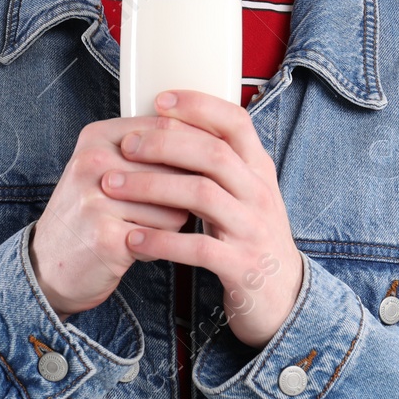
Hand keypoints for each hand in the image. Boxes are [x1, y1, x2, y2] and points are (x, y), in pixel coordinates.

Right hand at [30, 115, 193, 317]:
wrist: (47, 266)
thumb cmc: (89, 214)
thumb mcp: (107, 168)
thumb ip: (148, 151)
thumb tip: (211, 142)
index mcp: (97, 137)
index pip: (167, 128)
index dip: (198, 147)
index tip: (208, 166)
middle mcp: (92, 162)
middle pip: (176, 167)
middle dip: (185, 192)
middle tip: (172, 206)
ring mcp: (96, 199)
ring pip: (175, 206)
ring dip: (173, 223)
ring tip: (147, 229)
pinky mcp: (105, 236)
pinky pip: (162, 236)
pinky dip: (160, 246)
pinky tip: (140, 247)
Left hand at [102, 90, 303, 349]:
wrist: (284, 298)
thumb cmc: (251, 236)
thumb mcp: (245, 192)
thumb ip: (218, 162)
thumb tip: (172, 122)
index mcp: (259, 169)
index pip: (236, 122)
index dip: (199, 106)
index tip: (160, 99)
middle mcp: (260, 194)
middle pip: (213, 154)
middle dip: (164, 144)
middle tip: (126, 144)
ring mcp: (253, 230)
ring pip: (203, 195)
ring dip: (152, 187)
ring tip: (113, 186)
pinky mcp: (242, 266)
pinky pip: (199, 248)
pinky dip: (162, 241)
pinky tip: (132, 239)